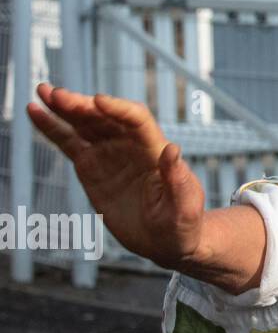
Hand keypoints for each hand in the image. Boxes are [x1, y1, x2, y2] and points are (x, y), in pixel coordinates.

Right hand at [27, 83, 206, 271]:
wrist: (166, 240)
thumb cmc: (183, 222)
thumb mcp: (186, 205)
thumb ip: (178, 179)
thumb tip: (172, 149)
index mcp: (155, 150)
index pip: (137, 120)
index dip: (118, 109)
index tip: (97, 100)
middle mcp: (131, 146)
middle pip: (105, 117)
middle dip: (82, 105)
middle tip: (56, 94)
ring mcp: (110, 155)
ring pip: (85, 125)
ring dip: (64, 108)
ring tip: (43, 92)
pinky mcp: (92, 168)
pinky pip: (70, 143)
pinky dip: (53, 128)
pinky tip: (36, 112)